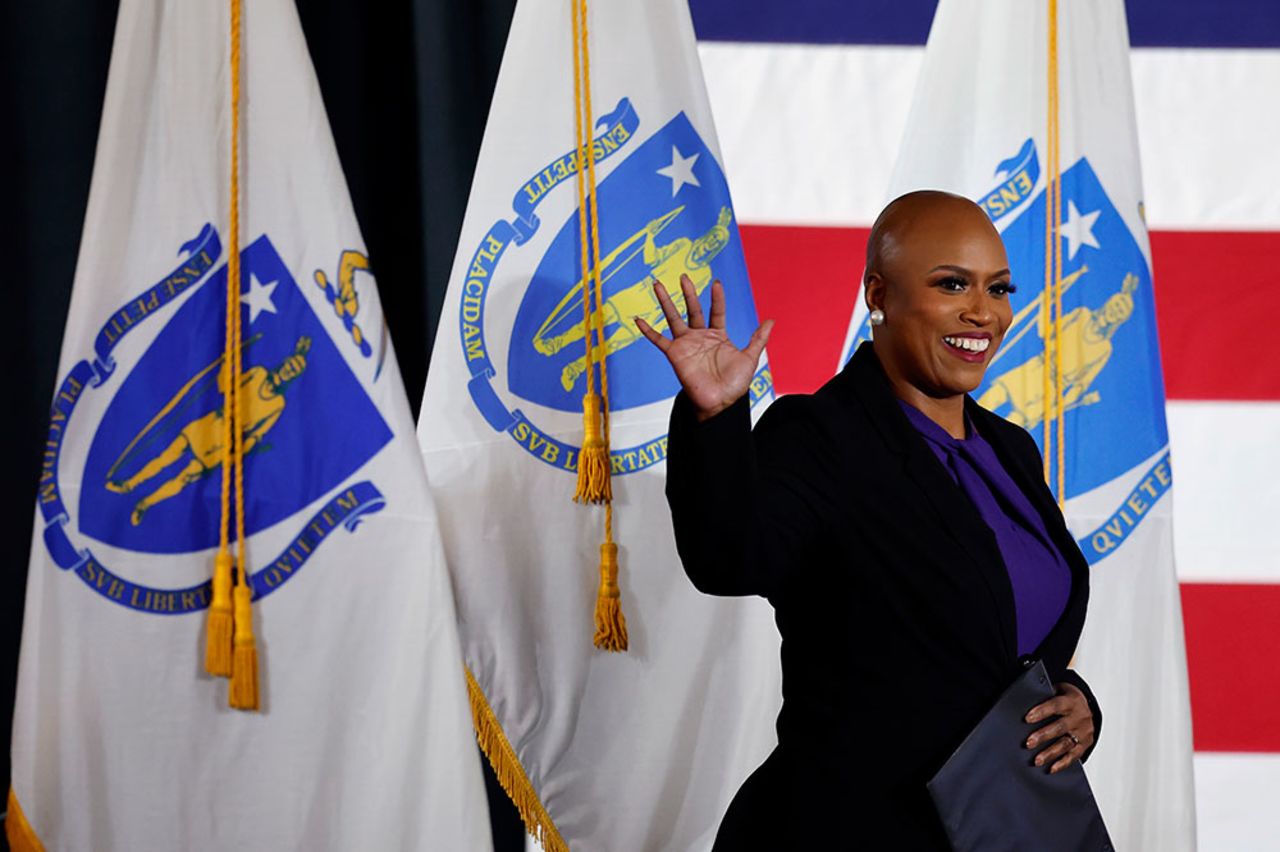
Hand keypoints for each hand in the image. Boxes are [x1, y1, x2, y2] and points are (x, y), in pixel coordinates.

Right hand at [635, 274, 772, 421]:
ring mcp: (686, 345)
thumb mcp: (749, 358)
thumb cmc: (735, 384)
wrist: (720, 403)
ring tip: (657, 285)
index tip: (717, 283)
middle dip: (688, 293)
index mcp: (718, 336)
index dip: (717, 298)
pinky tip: (638, 319)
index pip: (716, 311)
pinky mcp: (675, 355)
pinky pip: (658, 340)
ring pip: (673, 318)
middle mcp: (700, 337)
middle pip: (693, 309)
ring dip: (665, 301)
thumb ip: (758, 339)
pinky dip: (648, 331)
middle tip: (683, 277)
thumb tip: (771, 321)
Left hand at [1024, 682, 1095, 772]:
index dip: (1042, 711)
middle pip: (1060, 727)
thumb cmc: (1065, 698)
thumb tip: (1021, 705)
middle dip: (1043, 736)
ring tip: (1037, 760)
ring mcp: (1083, 732)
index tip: (1027, 719)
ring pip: (1066, 744)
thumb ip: (1044, 696)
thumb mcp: (1057, 691)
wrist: (1087, 705)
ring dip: (1050, 753)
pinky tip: (1051, 768)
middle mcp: (1079, 717)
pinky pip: (1074, 756)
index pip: (1056, 705)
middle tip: (1028, 743)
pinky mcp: (1085, 744)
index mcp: (1071, 701)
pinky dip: (1062, 763)